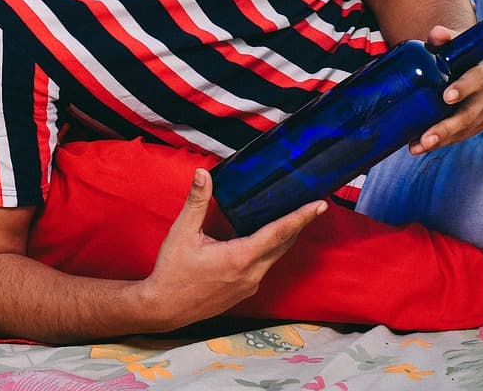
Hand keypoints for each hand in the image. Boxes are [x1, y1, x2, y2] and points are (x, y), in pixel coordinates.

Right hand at [134, 169, 324, 329]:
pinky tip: (262, 239)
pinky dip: (269, 250)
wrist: (164, 308)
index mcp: (240, 257)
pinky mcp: (243, 292)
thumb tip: (203, 174)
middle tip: (313, 205)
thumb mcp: (182, 233)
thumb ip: (197, 202)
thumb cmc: (172, 272)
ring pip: (274, 256)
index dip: (300, 217)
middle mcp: (251, 274)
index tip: (319, 206)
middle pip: (283, 244)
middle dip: (298, 224)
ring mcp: (249, 285)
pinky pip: (263, 267)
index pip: (278, 232)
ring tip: (292, 218)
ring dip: (284, 237)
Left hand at [411, 25, 482, 153]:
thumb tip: (437, 33)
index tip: (446, 97)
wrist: (462, 64)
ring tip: (418, 146)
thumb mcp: (450, 42)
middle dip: (448, 126)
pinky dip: (443, 142)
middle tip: (427, 137)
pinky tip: (421, 146)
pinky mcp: (480, 122)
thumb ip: (443, 36)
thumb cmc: (453, 52)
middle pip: (471, 112)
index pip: (477, 78)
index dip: (464, 88)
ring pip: (466, 128)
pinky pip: (462, 135)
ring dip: (442, 139)